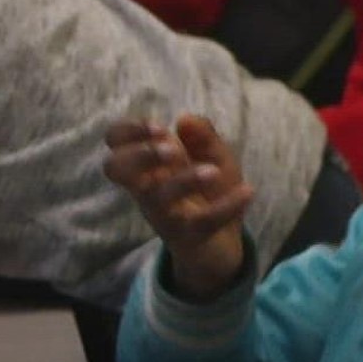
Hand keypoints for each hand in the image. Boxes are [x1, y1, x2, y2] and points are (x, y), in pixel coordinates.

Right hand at [103, 115, 251, 300]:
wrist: (224, 242)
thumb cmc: (210, 191)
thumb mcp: (213, 155)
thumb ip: (202, 135)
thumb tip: (184, 119)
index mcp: (148, 165)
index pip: (115, 142)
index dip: (128, 131)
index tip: (159, 127)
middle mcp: (146, 188)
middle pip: (116, 168)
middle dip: (141, 154)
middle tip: (172, 150)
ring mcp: (164, 213)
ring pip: (157, 197)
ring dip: (183, 180)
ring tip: (212, 171)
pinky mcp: (188, 235)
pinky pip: (202, 221)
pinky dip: (227, 205)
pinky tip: (247, 191)